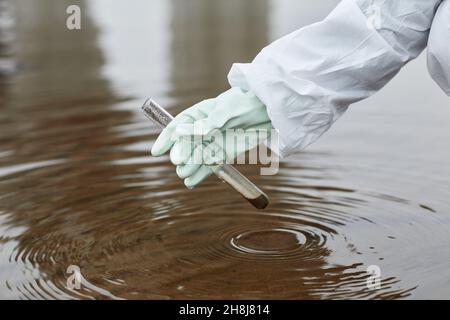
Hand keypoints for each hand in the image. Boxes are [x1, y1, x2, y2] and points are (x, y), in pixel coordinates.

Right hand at [151, 87, 272, 187]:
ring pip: (195, 158)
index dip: (166, 138)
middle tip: (178, 162)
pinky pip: (208, 166)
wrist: (269, 112)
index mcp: (199, 114)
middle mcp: (202, 130)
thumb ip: (209, 123)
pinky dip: (200, 175)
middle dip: (181, 154)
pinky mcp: (223, 154)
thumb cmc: (246, 104)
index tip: (157, 151)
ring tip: (184, 175)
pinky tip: (190, 182)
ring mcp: (212, 143)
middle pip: (186, 145)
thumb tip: (185, 132)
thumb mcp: (228, 110)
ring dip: (189, 167)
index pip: (177, 126)